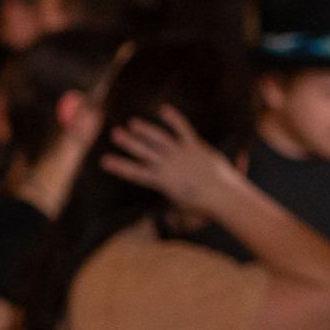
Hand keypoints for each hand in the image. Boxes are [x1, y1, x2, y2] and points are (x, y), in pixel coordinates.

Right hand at [99, 105, 246, 219]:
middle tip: (115, 134)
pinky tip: (163, 110)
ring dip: (145, 130)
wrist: (224, 195)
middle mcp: (169, 165)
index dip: (119, 166)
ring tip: (132, 123)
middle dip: (129, 143)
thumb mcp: (180, 208)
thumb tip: (164, 219)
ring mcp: (182, 153)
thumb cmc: (202, 206)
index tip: (105, 161)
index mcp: (162, 181)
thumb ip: (170, 207)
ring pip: (160, 139)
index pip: (135, 172)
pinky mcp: (195, 146)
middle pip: (144, 152)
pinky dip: (174, 119)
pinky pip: (182, 129)